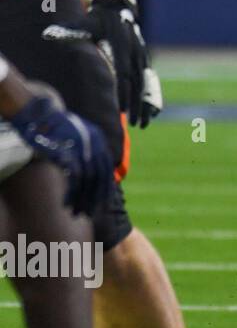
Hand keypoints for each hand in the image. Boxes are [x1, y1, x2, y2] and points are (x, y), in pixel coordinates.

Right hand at [11, 96, 114, 215]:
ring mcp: (81, 148)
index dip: (104, 187)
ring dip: (81, 200)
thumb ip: (84, 153)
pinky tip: (66, 203)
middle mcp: (94, 143)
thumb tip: (87, 176)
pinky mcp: (67, 153)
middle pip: (99, 177)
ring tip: (75, 212)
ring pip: (88, 181)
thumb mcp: (75, 137)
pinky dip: (72, 194)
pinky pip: (75, 179)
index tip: (100, 203)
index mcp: (98, 139)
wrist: (38, 113)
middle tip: (88, 213)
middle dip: (94, 198)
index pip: (106, 168)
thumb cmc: (53, 129)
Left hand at [43, 12, 162, 127]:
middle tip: (135, 124)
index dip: (124, 92)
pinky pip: (150, 82)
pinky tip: (152, 114)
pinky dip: (151, 98)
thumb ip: (70, 30)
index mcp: (121, 47)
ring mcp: (142, 58)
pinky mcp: (145, 60)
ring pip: (145, 85)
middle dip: (137, 105)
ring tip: (142, 124)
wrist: (119, 8)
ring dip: (145, 105)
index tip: (121, 109)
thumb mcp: (85, 21)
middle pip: (137, 84)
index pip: (124, 74)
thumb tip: (48, 33)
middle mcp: (135, 54)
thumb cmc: (98, 19)